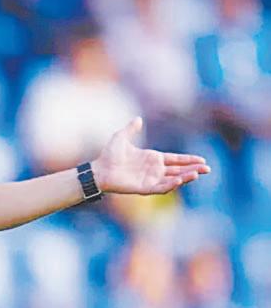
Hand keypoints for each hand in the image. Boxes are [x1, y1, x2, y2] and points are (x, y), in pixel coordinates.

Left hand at [91, 117, 209, 194]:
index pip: (176, 159)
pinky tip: (180, 180)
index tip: (202, 160)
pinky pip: (161, 187)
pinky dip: (171, 184)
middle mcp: (154, 170)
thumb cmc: (109, 155)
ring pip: (173, 179)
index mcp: (152, 158)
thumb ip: (131, 129)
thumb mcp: (121, 138)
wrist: (99, 169)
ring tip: (198, 173)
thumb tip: (138, 118)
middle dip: (193, 169)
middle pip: (179, 170)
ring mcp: (150, 179)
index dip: (189, 160)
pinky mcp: (145, 188)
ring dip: (185, 177)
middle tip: (208, 169)